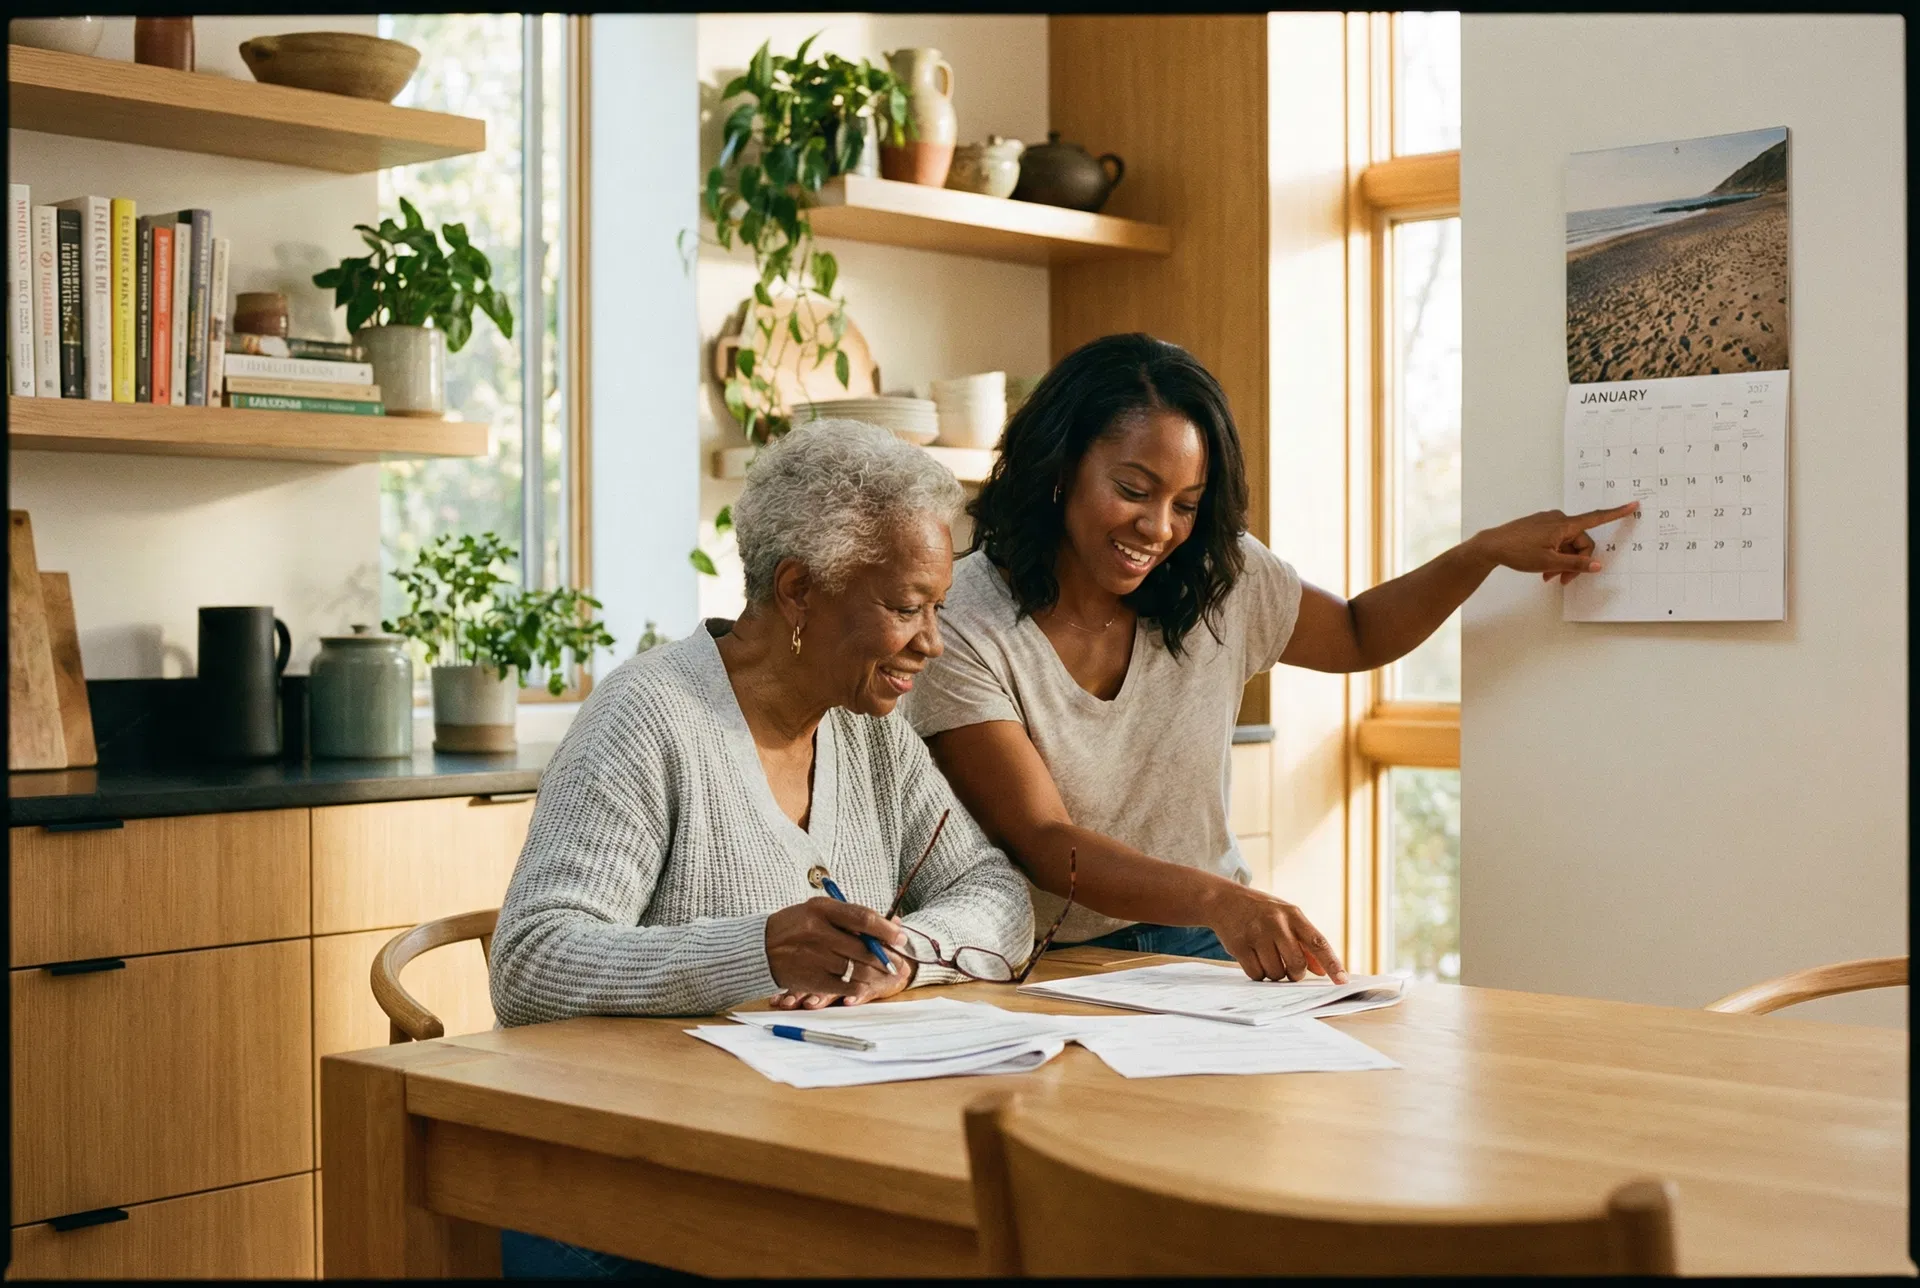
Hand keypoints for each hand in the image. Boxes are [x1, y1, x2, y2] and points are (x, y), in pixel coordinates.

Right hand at [764, 896, 909, 1001]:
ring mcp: (814, 957)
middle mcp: (818, 932)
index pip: (863, 918)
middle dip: (888, 958)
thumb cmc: (795, 926)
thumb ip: (849, 917)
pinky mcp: (811, 979)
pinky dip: (859, 986)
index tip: (901, 937)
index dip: (886, 930)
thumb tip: (889, 926)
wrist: (759, 948)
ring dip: (877, 974)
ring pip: (857, 969)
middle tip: (901, 963)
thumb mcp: (818, 911)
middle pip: (864, 948)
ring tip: (890, 975)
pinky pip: (844, 986)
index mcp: (822, 910)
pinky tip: (866, 984)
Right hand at [1202, 885, 1347, 983]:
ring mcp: (1256, 934)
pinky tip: (1255, 960)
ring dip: (1275, 974)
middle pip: (1296, 964)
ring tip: (1268, 959)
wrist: (1224, 900)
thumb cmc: (1262, 912)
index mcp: (1293, 915)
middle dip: (1295, 973)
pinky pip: (1256, 974)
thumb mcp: (1287, 919)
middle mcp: (1276, 923)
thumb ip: (1305, 943)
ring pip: (1276, 973)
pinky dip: (1258, 973)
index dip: (1332, 963)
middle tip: (1290, 969)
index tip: (1342, 980)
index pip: (1318, 942)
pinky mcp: (1239, 945)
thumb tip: (1323, 970)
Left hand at [1470, 502, 1639, 584]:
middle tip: (1562, 580)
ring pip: (1566, 544)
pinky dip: (1554, 555)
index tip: (1633, 505)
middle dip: (1575, 562)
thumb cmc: (1518, 552)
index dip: (1616, 514)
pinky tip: (1543, 569)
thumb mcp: (1549, 562)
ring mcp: (1548, 522)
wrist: (1491, 546)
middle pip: (1580, 542)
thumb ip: (1575, 564)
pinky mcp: (1539, 527)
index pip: (1596, 518)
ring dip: (1563, 561)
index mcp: (1564, 525)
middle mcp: (1558, 520)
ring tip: (1548, 577)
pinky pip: (1555, 541)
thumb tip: (1597, 565)